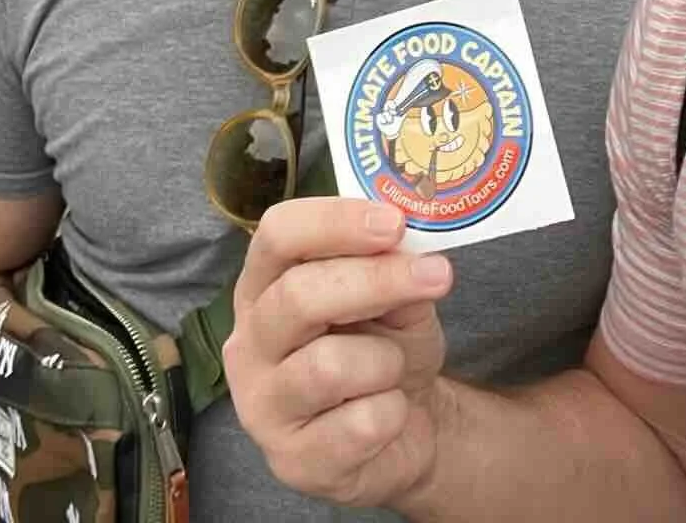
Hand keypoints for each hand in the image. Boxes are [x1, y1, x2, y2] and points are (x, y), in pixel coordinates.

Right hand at [224, 199, 451, 511]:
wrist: (408, 427)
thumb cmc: (385, 344)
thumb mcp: (394, 295)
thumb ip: (391, 266)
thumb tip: (406, 246)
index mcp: (262, 286)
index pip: (277, 235)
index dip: (335, 222)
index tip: (394, 222)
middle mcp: (248, 343)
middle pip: (298, 296)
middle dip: (375, 282)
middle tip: (437, 275)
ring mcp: (261, 407)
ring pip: (329, 366)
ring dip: (385, 360)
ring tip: (392, 367)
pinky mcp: (292, 462)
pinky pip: (359, 425)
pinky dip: (393, 413)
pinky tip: (388, 413)